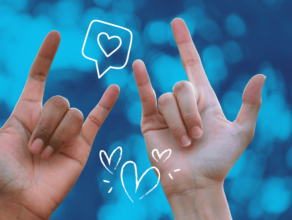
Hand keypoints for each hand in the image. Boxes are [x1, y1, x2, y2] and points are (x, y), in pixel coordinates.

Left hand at [0, 31, 119, 219]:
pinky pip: (97, 119)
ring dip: (58, 136)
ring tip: (46, 156)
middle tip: (34, 150)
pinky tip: (113, 90)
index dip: (45, 56)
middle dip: (46, 125)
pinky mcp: (81, 144)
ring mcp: (66, 131)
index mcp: (26, 112)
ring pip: (73, 114)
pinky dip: (106, 104)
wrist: (19, 201)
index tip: (54, 36)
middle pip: (58, 101)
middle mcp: (48, 118)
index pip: (38, 76)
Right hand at [132, 19, 264, 219]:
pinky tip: (138, 66)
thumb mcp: (241, 132)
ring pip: (167, 98)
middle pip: (182, 86)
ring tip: (185, 143)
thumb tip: (260, 75)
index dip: (184, 43)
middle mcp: (183, 102)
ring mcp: (164, 111)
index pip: (192, 64)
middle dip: (191, 111)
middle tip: (198, 136)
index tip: (176, 23)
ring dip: (179, 122)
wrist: (196, 182)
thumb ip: (250, 105)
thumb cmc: (219, 161)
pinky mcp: (149, 121)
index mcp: (203, 100)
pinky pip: (145, 97)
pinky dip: (141, 80)